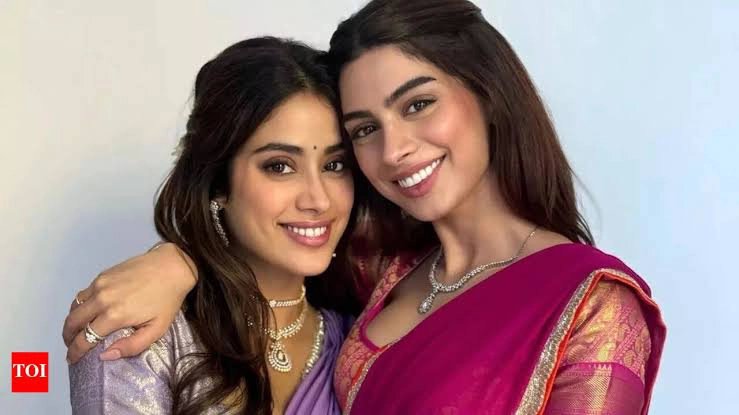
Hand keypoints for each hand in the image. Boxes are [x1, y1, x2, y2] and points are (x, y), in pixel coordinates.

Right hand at [63, 243, 196, 363]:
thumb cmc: (167, 299)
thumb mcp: (156, 329)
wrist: (172, 266)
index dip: (75, 352)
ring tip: (76, 332)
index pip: (85, 339)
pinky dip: (78, 307)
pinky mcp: (102, 275)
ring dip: (71, 322)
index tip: (72, 359)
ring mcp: (100, 285)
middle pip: (73, 323)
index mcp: (114, 315)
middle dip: (68, 338)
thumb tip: (105, 355)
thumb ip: (131, 346)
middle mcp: (102, 300)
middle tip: (71, 347)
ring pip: (74, 308)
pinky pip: (82, 294)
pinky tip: (85, 313)